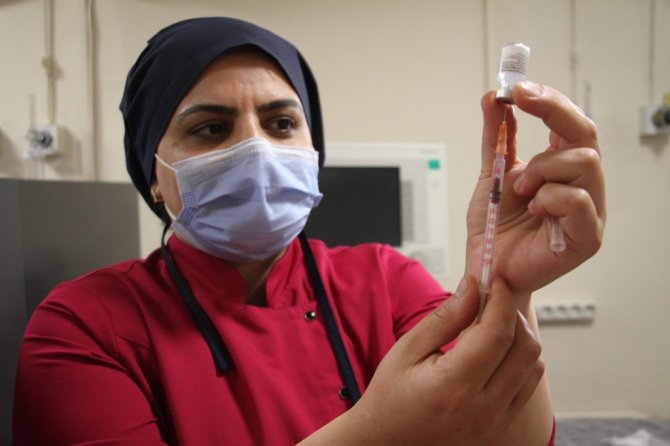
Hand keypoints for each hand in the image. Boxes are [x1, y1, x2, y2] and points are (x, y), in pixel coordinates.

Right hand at [340, 277, 544, 444]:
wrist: (387, 441)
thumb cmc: (390, 396)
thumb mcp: (408, 349)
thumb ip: (445, 318)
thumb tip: (473, 287)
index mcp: (454, 386)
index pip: (497, 333)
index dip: (501, 300)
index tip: (495, 282)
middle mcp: (482, 408)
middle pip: (525, 349)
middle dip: (513, 315)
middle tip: (492, 301)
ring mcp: (495, 422)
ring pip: (534, 367)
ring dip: (519, 338)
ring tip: (491, 326)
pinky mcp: (500, 428)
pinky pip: (528, 387)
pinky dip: (520, 362)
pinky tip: (495, 352)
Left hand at [466, 82, 605, 293]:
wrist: (486, 267)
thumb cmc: (495, 228)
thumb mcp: (492, 175)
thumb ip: (497, 139)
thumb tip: (494, 99)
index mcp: (564, 170)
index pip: (571, 124)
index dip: (549, 101)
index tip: (517, 88)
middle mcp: (583, 186)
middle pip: (586, 135)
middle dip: (551, 113)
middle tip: (518, 108)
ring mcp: (590, 212)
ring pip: (585, 162)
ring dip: (542, 168)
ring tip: (519, 188)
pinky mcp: (587, 238)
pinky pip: (580, 201)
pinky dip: (550, 198)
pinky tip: (533, 209)